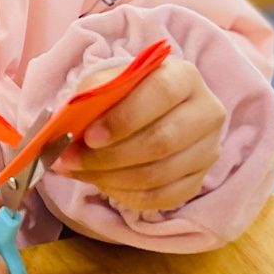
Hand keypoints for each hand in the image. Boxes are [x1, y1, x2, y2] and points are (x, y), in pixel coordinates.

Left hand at [54, 58, 225, 211]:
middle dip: (109, 156)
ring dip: (110, 178)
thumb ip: (91, 94)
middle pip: (161, 141)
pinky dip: (126, 194)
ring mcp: (207, 149)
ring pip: (159, 174)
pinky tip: (102, 183)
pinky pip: (162, 197)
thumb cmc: (128, 94)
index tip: (89, 136)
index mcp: (184, 76)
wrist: (151, 112)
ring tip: (79, 171)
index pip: (161, 93)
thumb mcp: (110, 81)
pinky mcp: (199, 179)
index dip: (124, 118)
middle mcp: (205, 111)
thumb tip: (66, 122)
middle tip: (72, 160)